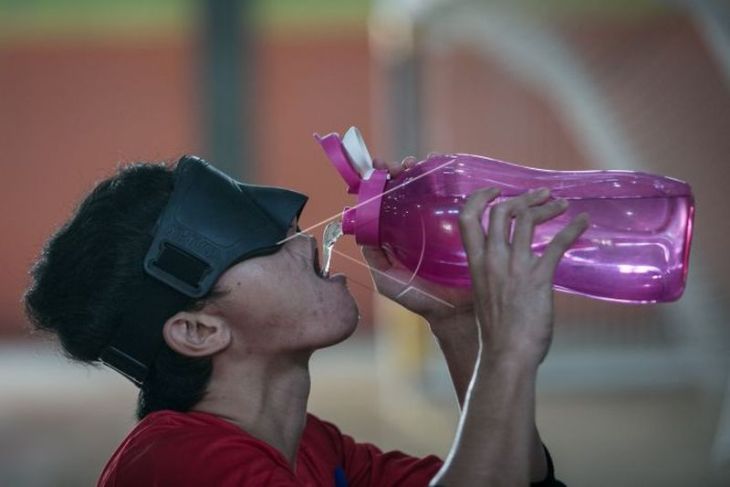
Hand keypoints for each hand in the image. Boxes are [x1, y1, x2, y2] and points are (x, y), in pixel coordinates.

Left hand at [362, 155, 473, 322]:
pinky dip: (446, 180)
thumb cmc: (420, 299)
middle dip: (398, 172)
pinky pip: (453, 196)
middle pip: (405, 189)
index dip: (379, 184)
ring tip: (414, 165)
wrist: (454, 311)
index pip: (385, 202)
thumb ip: (374, 259)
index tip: (377, 170)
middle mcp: (416, 224)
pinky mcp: (459, 223)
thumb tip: (360, 233)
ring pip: (427, 188)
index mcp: (397, 234)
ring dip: (419, 172)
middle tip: (397, 166)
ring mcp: (438, 222)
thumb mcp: (387, 281)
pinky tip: (440, 169)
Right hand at [459, 187, 588, 367]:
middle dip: (523, 198)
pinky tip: (583, 222)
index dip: (480, 198)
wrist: (507, 355)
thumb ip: (493, 276)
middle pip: (502, 211)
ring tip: (562, 205)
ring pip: (528, 220)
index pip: (467, 218)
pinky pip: (557, 244)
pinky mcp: (538, 278)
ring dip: (548, 207)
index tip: (494, 191)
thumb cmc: (496, 333)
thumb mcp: (485, 296)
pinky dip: (573, 228)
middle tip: (541, 195)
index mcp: (475, 264)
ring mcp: (514, 268)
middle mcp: (492, 260)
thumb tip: (508, 269)